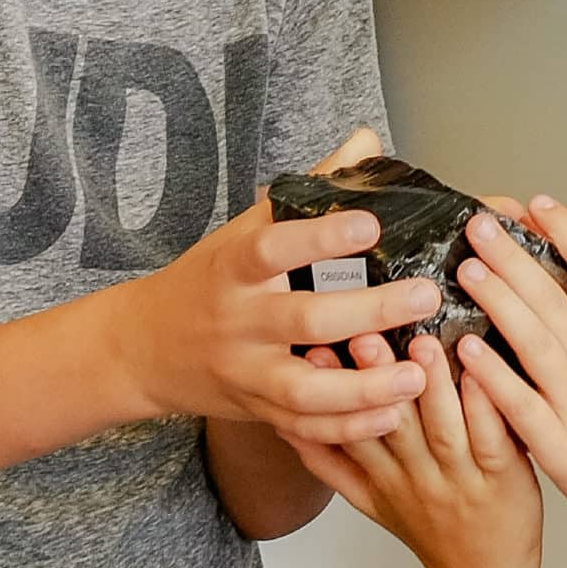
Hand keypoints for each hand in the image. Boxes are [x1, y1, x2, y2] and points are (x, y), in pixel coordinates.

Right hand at [119, 129, 439, 443]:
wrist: (142, 348)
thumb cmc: (210, 278)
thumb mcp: (246, 229)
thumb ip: (312, 187)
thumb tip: (368, 138)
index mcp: (234, 268)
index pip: (272, 248)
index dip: (319, 237)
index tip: (371, 224)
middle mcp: (238, 323)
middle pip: (303, 321)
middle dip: (369, 312)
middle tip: (425, 295)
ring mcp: (246, 373)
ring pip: (306, 390)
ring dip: (365, 387)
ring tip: (419, 372)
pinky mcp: (257, 412)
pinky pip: (304, 429)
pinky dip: (348, 428)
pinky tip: (393, 414)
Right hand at [291, 332, 544, 567]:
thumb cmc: (432, 531)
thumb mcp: (369, 502)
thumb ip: (332, 464)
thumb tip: (290, 425)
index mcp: (382, 478)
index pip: (349, 431)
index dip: (330, 394)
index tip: (313, 352)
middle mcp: (417, 477)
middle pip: (391, 425)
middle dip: (374, 379)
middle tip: (362, 334)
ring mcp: (461, 478)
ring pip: (442, 429)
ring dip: (431, 386)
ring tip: (422, 344)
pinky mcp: (504, 478)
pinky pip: (493, 440)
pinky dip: (485, 407)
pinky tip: (480, 374)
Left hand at [450, 204, 566, 540]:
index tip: (541, 203)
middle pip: (554, 297)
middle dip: (514, 258)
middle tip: (480, 225)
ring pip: (536, 340)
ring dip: (500, 302)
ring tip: (467, 270)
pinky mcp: (561, 442)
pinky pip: (522, 403)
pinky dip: (494, 377)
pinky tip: (467, 353)